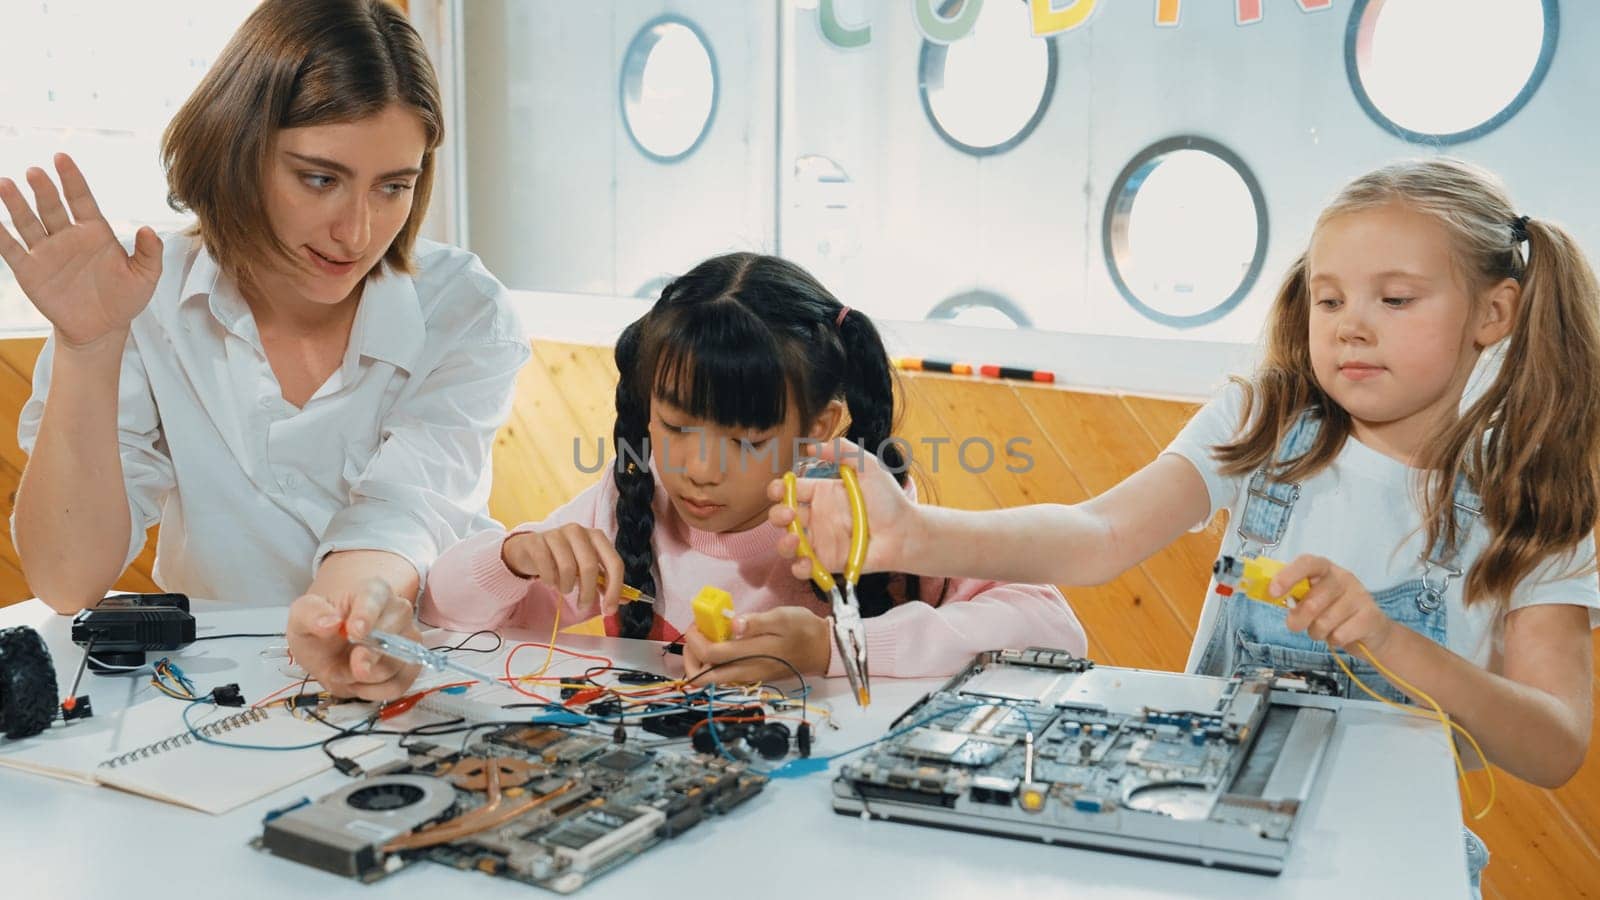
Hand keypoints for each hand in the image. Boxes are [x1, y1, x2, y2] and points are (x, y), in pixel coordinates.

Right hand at [0, 154, 161, 349]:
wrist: (102, 328)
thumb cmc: (124, 299)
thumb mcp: (145, 277)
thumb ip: (149, 253)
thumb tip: (150, 230)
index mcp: (95, 232)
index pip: (81, 199)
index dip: (72, 179)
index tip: (61, 157)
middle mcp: (68, 236)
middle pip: (52, 207)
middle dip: (44, 190)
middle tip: (35, 173)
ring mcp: (47, 252)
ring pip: (28, 222)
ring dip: (16, 204)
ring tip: (5, 184)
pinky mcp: (30, 270)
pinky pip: (12, 249)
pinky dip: (1, 235)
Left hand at [287, 581, 422, 700]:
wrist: (326, 653)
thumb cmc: (318, 630)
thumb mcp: (301, 618)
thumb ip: (312, 615)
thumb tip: (330, 622)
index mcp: (372, 592)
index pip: (376, 597)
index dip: (367, 614)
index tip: (354, 632)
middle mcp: (397, 611)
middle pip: (395, 633)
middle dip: (372, 655)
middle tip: (352, 667)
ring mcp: (407, 639)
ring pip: (399, 662)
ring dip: (367, 677)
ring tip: (344, 672)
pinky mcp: (409, 666)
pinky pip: (400, 684)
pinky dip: (375, 691)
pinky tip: (358, 684)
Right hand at [501, 524, 623, 612]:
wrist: (530, 549)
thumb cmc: (563, 560)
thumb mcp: (586, 570)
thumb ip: (605, 583)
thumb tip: (626, 599)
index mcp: (596, 537)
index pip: (614, 563)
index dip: (614, 589)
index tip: (610, 609)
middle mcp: (578, 531)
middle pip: (590, 567)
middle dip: (588, 593)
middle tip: (583, 606)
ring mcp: (556, 534)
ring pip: (568, 568)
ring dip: (566, 586)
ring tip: (563, 587)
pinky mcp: (537, 541)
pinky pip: (547, 568)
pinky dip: (550, 581)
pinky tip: (550, 580)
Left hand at [683, 607, 831, 684]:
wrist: (822, 650)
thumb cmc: (803, 629)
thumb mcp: (783, 617)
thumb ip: (756, 622)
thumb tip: (732, 624)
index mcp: (752, 654)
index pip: (710, 655)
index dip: (695, 640)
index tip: (696, 623)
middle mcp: (746, 671)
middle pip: (703, 677)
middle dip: (690, 657)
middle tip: (695, 635)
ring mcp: (748, 677)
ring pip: (712, 681)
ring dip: (699, 663)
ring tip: (704, 639)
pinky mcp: (752, 678)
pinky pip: (723, 678)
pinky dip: (712, 665)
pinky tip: (719, 645)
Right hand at [766, 438, 915, 579]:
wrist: (905, 532)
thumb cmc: (889, 500)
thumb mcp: (868, 467)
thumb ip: (843, 451)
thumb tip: (812, 446)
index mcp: (821, 493)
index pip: (790, 490)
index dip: (778, 489)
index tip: (780, 489)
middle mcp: (817, 517)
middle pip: (783, 517)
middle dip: (777, 515)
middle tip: (789, 514)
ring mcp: (820, 541)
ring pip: (788, 544)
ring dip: (783, 543)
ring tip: (795, 539)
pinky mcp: (827, 562)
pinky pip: (804, 568)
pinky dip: (799, 568)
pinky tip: (806, 562)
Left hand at [1276, 554, 1396, 654]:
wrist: (1372, 631)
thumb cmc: (1333, 611)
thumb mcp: (1313, 598)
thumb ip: (1295, 595)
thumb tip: (1271, 595)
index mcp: (1325, 569)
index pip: (1307, 563)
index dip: (1287, 576)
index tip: (1273, 592)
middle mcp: (1344, 578)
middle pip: (1311, 603)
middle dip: (1298, 621)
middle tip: (1296, 625)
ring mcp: (1359, 596)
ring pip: (1324, 623)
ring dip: (1317, 632)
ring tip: (1324, 629)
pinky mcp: (1370, 617)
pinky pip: (1339, 635)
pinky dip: (1334, 640)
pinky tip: (1341, 634)